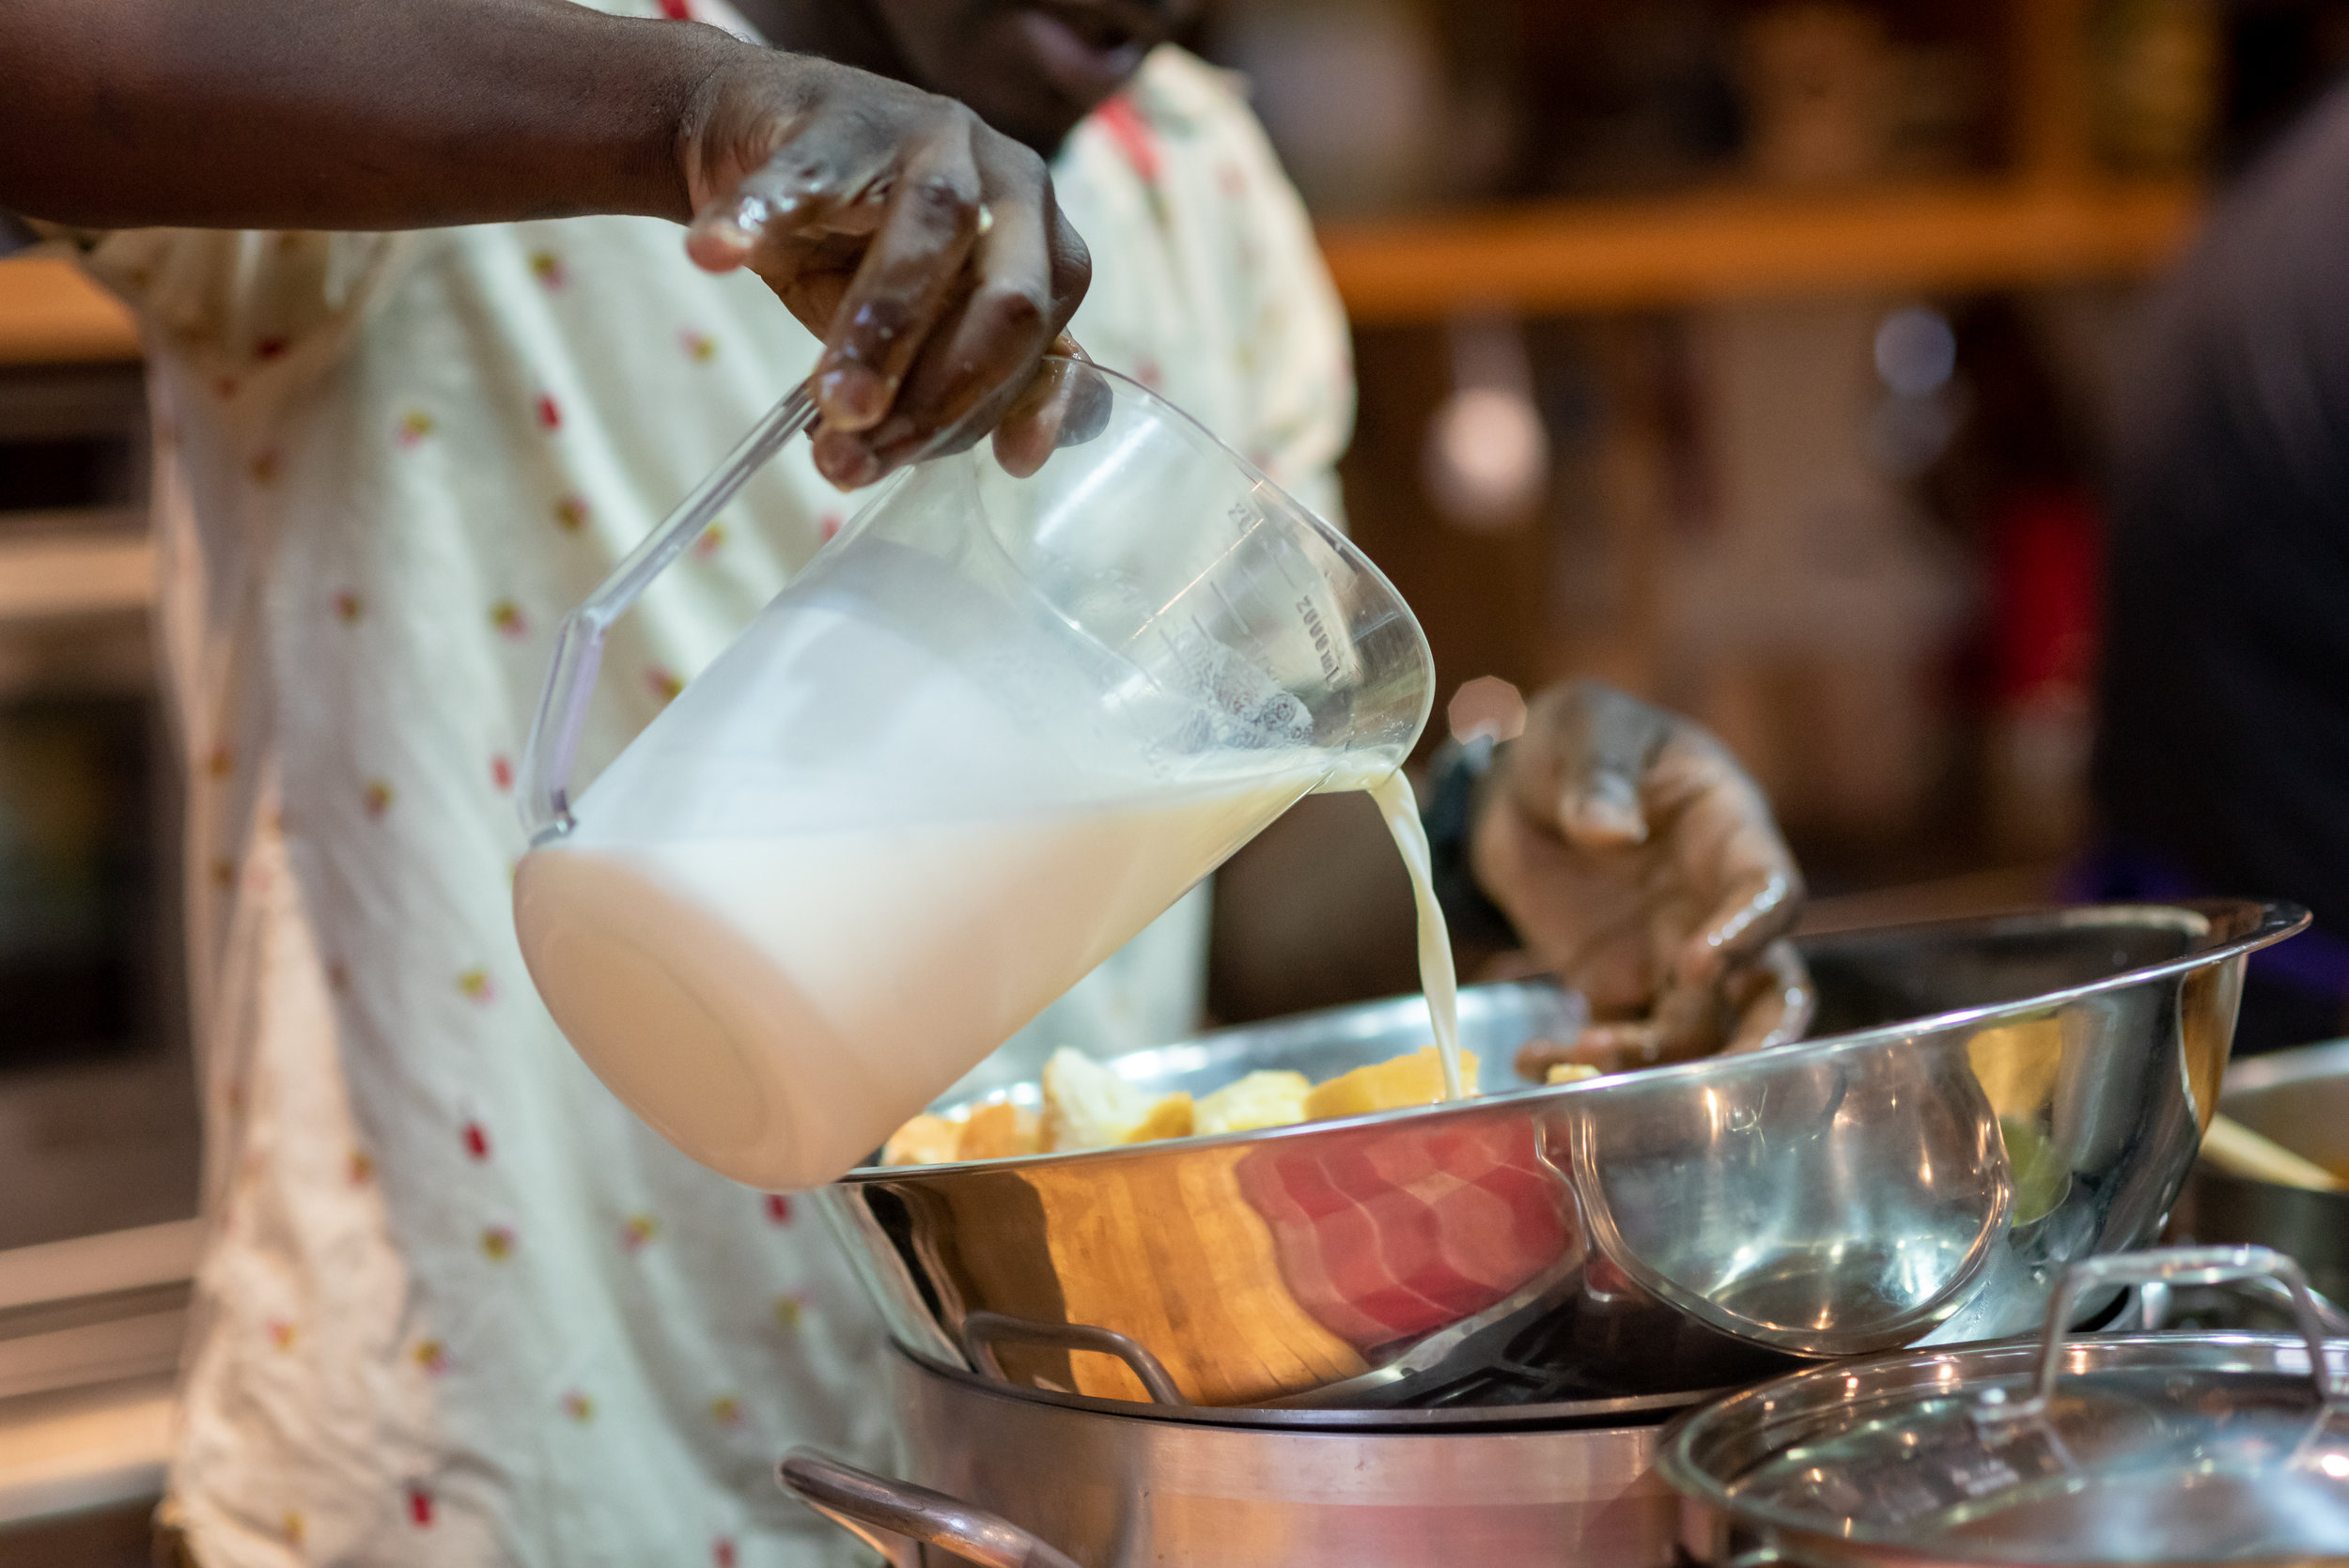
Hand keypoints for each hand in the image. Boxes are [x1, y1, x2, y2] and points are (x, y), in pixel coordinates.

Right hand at [679, 53, 1091, 487]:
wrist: (769, 138)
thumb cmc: (864, 248)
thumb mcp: (935, 325)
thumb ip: (986, 383)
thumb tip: (1026, 459)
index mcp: (1044, 243)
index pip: (1036, 341)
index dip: (986, 413)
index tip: (940, 464)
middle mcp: (1010, 180)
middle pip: (1004, 296)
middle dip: (939, 391)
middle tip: (864, 455)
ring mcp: (927, 138)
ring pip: (926, 234)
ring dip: (877, 332)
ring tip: (829, 402)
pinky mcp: (833, 118)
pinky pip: (799, 176)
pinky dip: (756, 216)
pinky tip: (716, 255)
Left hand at [1469, 681, 1812, 1075]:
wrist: (1519, 786)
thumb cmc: (1577, 741)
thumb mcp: (1584, 731)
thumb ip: (1599, 776)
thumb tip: (1611, 832)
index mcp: (1729, 835)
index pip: (1769, 893)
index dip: (1748, 933)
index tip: (1700, 962)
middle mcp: (1714, 908)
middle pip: (1768, 989)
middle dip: (1759, 1040)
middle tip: (1723, 1080)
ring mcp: (1670, 957)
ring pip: (1696, 1032)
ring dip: (1652, 1059)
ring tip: (1581, 1053)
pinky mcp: (1617, 987)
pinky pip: (1617, 1040)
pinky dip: (1582, 1061)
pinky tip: (1534, 1060)